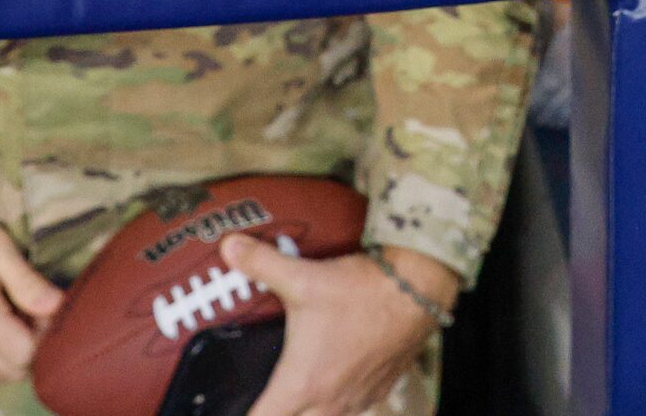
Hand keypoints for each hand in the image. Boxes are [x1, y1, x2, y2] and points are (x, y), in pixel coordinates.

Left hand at [218, 236, 450, 415]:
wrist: (417, 292)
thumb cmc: (360, 293)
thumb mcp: (302, 277)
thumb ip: (261, 264)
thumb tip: (229, 247)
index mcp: (302, 384)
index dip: (245, 413)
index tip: (235, 405)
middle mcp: (329, 402)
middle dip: (277, 410)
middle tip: (268, 393)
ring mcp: (357, 399)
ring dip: (308, 408)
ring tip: (298, 389)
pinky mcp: (379, 389)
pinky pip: (351, 409)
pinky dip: (337, 402)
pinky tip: (334, 381)